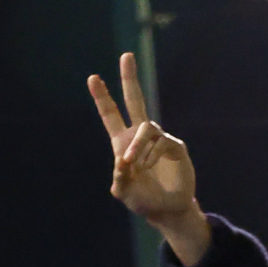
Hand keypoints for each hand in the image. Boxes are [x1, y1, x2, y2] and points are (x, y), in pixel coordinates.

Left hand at [89, 55, 208, 264]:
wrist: (167, 210)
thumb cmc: (143, 201)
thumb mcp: (123, 192)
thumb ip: (119, 178)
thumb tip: (123, 159)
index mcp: (122, 144)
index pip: (111, 115)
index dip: (102, 98)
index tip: (92, 78)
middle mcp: (140, 137)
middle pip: (135, 100)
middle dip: (130, 78)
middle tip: (126, 56)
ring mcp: (159, 139)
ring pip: (146, 128)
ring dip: (137, 147)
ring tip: (135, 165)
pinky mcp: (175, 146)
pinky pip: (160, 142)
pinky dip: (151, 155)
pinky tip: (148, 166)